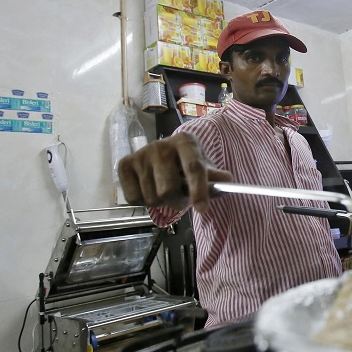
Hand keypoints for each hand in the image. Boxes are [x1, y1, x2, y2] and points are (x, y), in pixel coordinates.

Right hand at [118, 132, 232, 212]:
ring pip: (152, 197)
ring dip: (161, 203)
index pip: (193, 168)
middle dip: (177, 201)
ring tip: (165, 190)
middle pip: (168, 190)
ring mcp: (140, 154)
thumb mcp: (204, 168)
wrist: (161, 155)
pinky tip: (149, 189)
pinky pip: (134, 198)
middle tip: (180, 197)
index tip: (203, 210)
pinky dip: (144, 202)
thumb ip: (215, 178)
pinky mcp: (124, 165)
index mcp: (185, 142)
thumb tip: (227, 181)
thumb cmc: (186, 164)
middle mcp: (160, 145)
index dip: (199, 190)